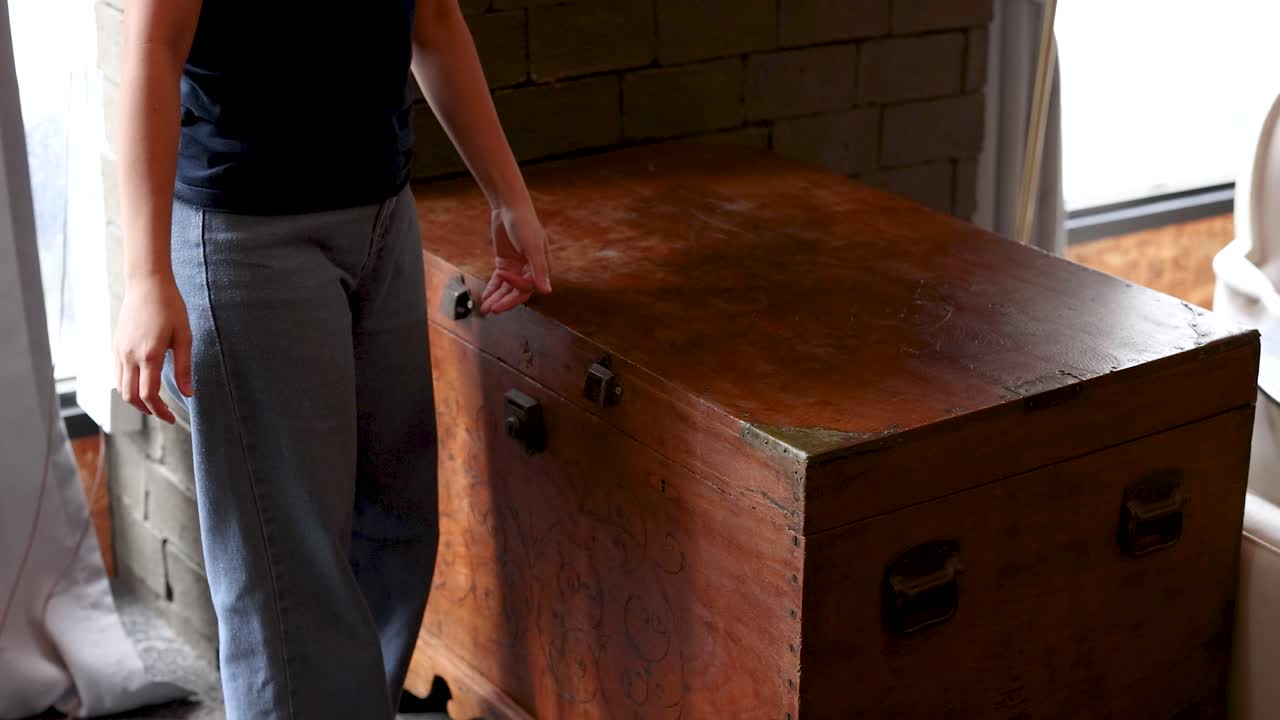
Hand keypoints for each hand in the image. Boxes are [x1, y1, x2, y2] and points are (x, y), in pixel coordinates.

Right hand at [113, 274, 191, 423]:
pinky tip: (143, 384)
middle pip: (130, 396)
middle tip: (163, 414)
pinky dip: (128, 385)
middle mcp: (129, 356)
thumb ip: (184, 368)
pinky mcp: (115, 345)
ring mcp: (118, 350)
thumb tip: (189, 393)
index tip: (172, 418)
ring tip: (154, 403)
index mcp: (149, 355)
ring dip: (135, 400)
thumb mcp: (184, 337)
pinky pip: (118, 373)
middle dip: (146, 410)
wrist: (147, 283)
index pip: (148, 395)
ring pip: (120, 387)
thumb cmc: (170, 307)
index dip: (159, 412)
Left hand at [480, 205, 551, 314]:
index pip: (529, 286)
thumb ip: (539, 270)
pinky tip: (486, 296)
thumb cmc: (525, 224)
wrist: (509, 208)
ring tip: (485, 309)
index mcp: (541, 267)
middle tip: (492, 310)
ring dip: (497, 299)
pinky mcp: (505, 263)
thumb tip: (547, 291)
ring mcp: (517, 267)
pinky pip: (499, 281)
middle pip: (518, 292)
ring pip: (507, 289)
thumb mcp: (532, 247)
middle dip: (504, 302)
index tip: (503, 273)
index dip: (516, 285)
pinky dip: (492, 288)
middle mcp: (530, 270)